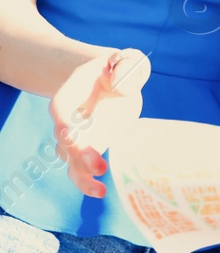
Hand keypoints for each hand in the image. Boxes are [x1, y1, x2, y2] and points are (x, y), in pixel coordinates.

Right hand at [48, 48, 149, 196]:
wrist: (114, 78)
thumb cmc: (120, 70)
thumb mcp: (126, 60)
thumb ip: (125, 66)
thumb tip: (120, 84)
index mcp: (72, 93)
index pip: (60, 109)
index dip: (64, 123)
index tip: (72, 135)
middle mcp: (69, 118)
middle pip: (64, 140)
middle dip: (78, 155)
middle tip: (99, 166)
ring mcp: (78, 137)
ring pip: (69, 160)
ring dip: (82, 174)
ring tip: (100, 189)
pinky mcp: (90, 149)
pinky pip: (81, 170)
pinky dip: (87, 183)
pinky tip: (101, 192)